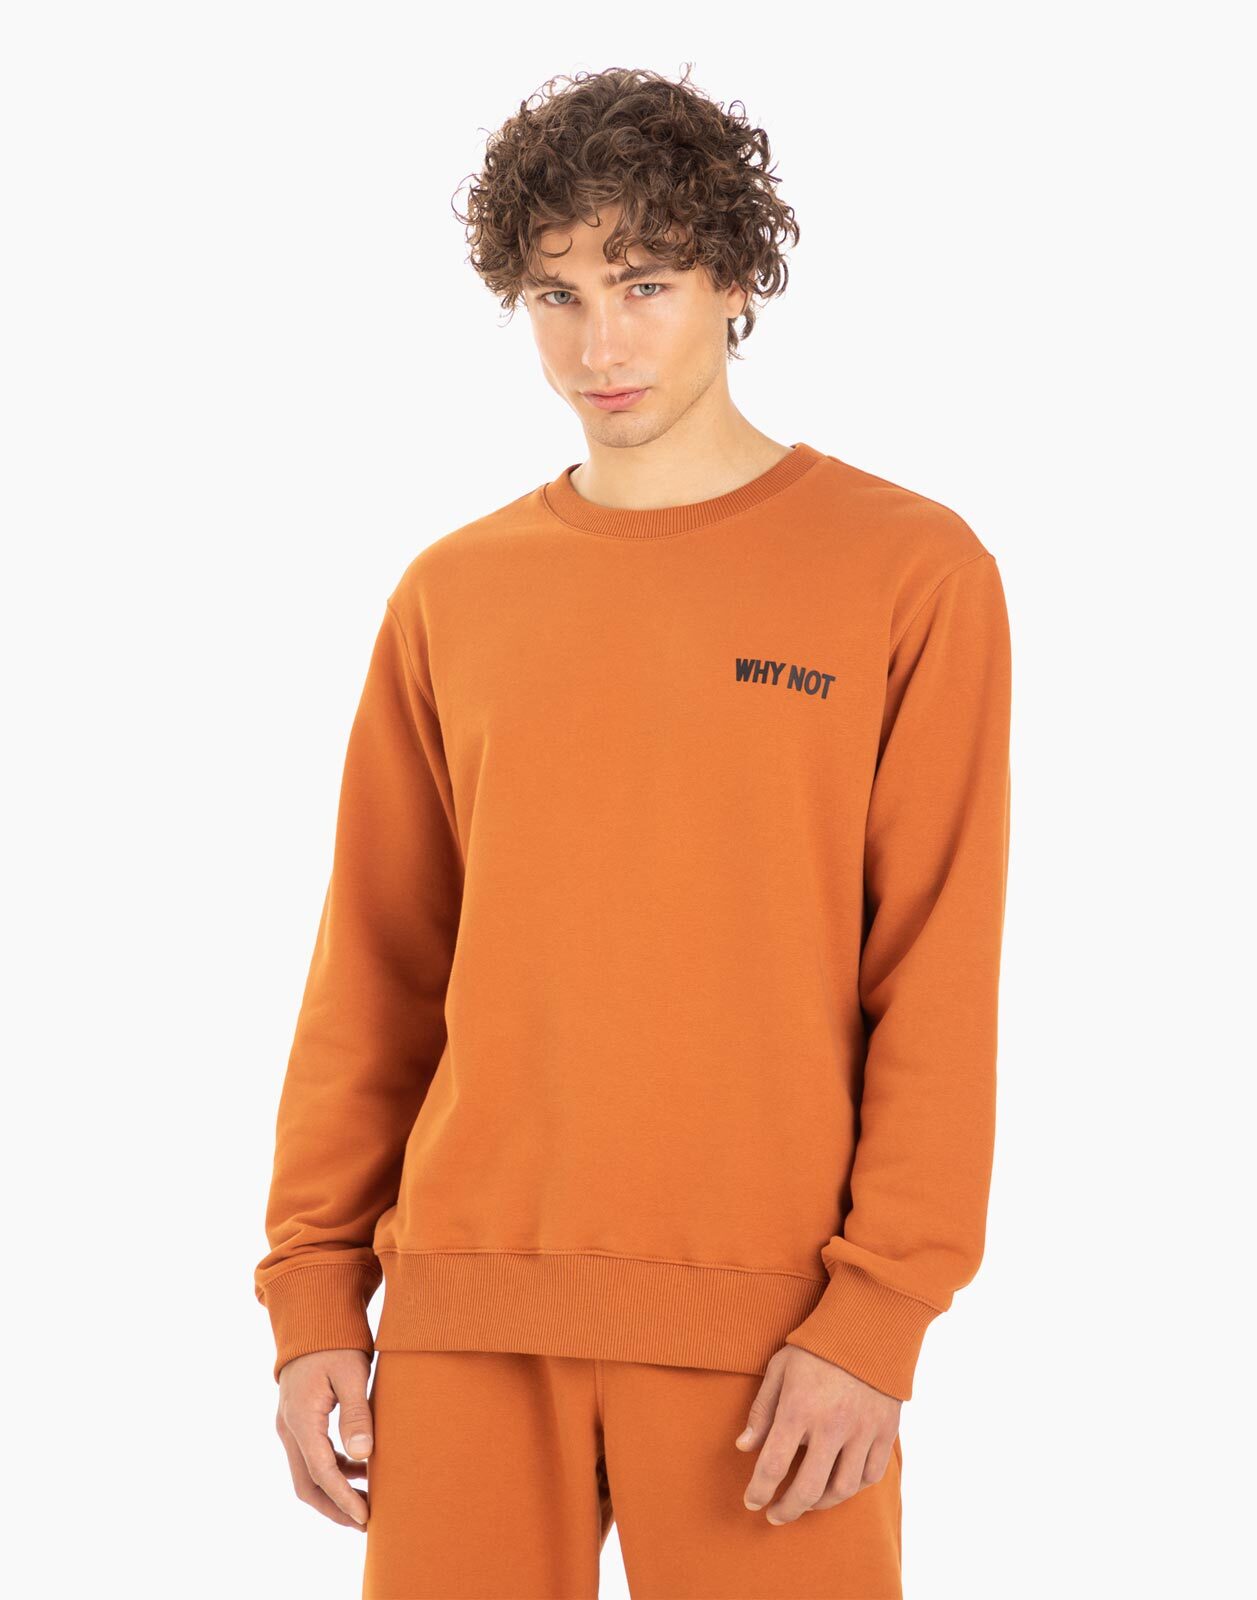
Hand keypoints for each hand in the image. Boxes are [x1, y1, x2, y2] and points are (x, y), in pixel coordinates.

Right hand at [274, 1349, 374, 1529]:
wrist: (312, 1319)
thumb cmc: (336, 1343)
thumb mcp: (352, 1373)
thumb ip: (357, 1413)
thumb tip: (363, 1456)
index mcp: (300, 1420)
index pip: (322, 1473)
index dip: (344, 1499)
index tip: (366, 1517)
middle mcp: (288, 1428)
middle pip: (307, 1485)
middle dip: (335, 1508)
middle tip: (365, 1522)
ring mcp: (290, 1426)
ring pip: (307, 1475)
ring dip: (335, 1492)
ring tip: (369, 1500)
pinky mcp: (297, 1421)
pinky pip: (311, 1457)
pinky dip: (333, 1471)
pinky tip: (361, 1469)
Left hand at [734, 1345, 900, 1523]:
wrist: (868, 1327)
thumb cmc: (816, 1348)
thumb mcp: (779, 1369)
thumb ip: (762, 1410)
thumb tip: (744, 1446)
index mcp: (799, 1409)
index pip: (772, 1465)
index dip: (759, 1491)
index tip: (752, 1502)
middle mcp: (831, 1426)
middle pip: (807, 1489)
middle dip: (787, 1509)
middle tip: (776, 1515)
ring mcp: (862, 1431)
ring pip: (842, 1489)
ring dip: (820, 1503)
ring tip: (806, 1502)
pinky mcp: (885, 1432)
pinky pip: (871, 1475)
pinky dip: (853, 1488)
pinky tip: (839, 1485)